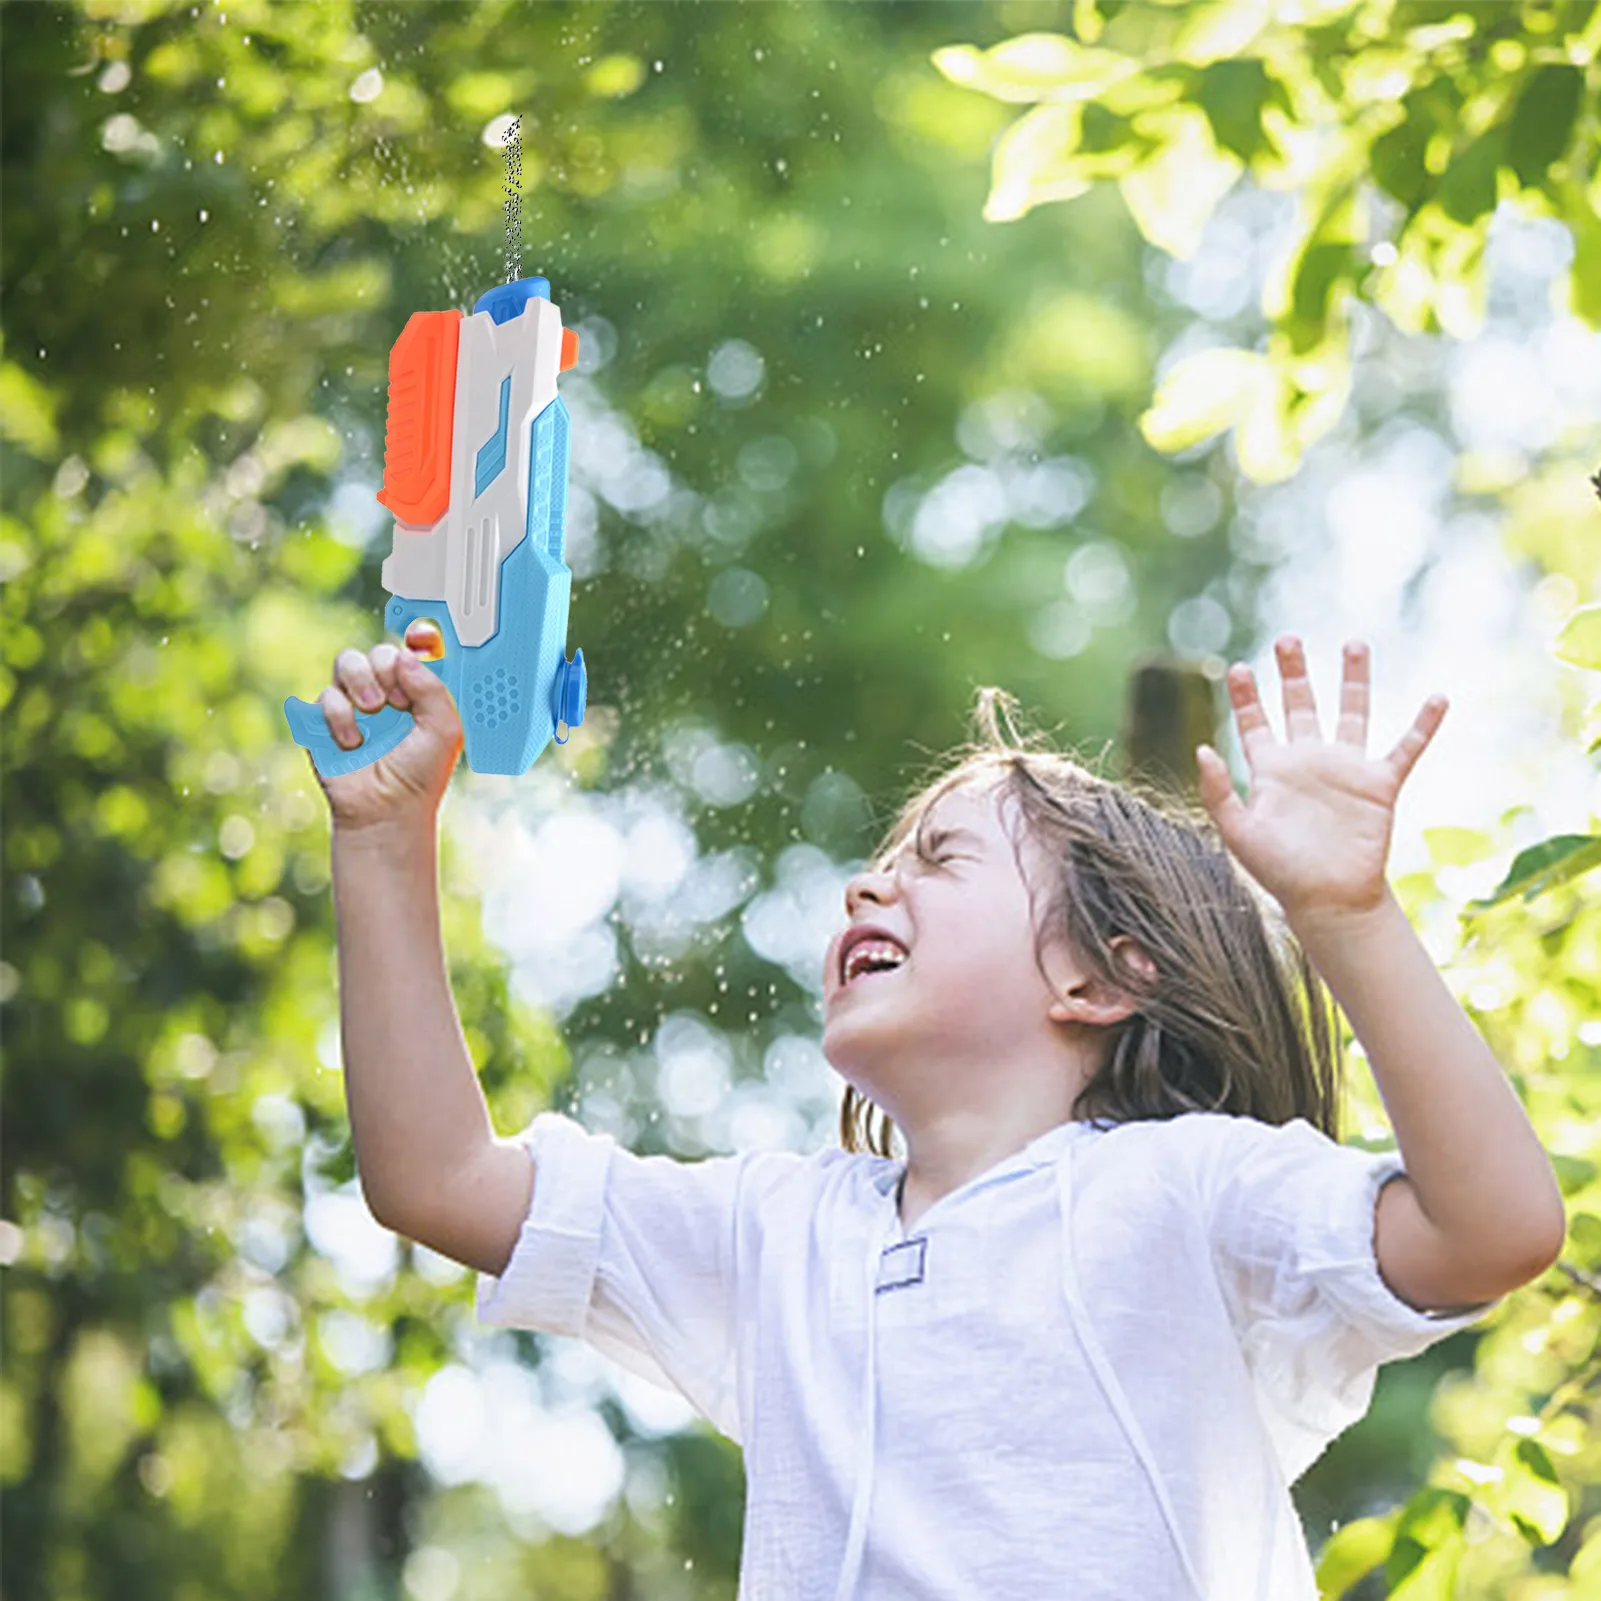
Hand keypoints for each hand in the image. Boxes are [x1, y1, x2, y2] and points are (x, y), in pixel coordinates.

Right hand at [307, 632, 463, 834]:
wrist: (387, 810)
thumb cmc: (420, 775)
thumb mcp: (444, 731)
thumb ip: (432, 689)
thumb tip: (406, 656)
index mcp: (415, 693)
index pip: (411, 652)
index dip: (413, 641)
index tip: (417, 643)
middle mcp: (385, 693)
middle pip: (377, 651)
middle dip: (384, 665)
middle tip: (395, 696)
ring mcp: (353, 704)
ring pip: (347, 661)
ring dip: (360, 679)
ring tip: (373, 710)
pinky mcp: (325, 720)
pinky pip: (325, 695)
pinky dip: (339, 715)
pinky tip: (354, 741)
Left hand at [1194, 636, 1446, 924]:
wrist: (1327, 899)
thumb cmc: (1278, 871)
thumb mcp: (1238, 830)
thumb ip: (1218, 790)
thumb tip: (1199, 748)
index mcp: (1272, 771)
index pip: (1256, 724)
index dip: (1247, 697)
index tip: (1237, 667)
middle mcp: (1308, 762)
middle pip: (1301, 705)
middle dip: (1294, 673)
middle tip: (1287, 639)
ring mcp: (1346, 770)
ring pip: (1352, 713)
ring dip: (1354, 680)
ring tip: (1354, 644)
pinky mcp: (1380, 785)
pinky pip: (1406, 748)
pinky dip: (1423, 725)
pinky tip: (1438, 697)